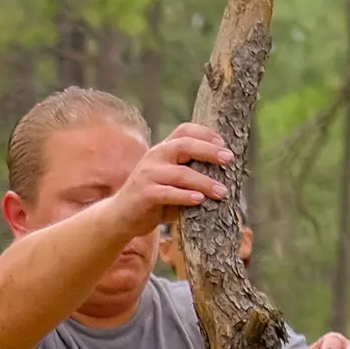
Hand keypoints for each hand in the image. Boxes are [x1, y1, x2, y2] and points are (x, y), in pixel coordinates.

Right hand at [109, 123, 233, 239]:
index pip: (184, 131)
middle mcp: (154, 157)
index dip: (206, 133)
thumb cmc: (153, 199)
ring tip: (222, 192)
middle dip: (209, 151)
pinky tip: (199, 200)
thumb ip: (190, 174)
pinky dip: (185, 196)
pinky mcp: (144, 194)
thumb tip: (225, 176)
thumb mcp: (172, 181)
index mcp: (163, 150)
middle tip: (229, 160)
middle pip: (184, 145)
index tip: (224, 144)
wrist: (121, 217)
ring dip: (204, 182)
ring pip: (181, 174)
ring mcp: (147, 175)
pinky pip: (168, 193)